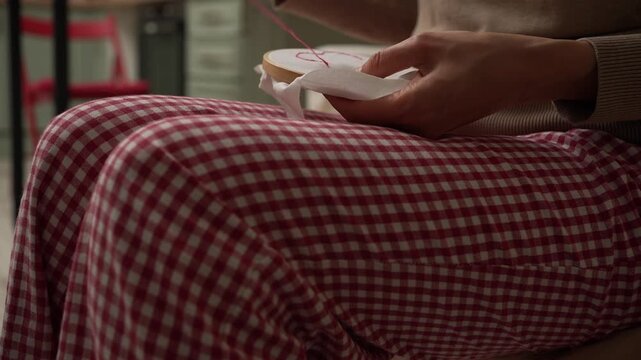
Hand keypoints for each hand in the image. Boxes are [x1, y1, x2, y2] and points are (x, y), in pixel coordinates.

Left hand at [327, 31, 596, 137]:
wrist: (523, 73)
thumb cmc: (481, 55)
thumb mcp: (428, 45)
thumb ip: (389, 59)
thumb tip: (362, 69)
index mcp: (416, 107)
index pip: (363, 113)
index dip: (339, 101)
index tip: (322, 86)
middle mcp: (421, 129)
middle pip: (371, 127)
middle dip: (347, 110)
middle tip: (331, 91)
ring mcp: (432, 134)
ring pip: (386, 130)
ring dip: (365, 114)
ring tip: (349, 93)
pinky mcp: (439, 131)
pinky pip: (403, 128)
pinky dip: (385, 114)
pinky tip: (378, 97)